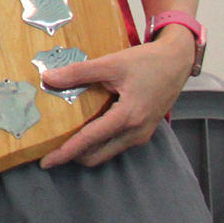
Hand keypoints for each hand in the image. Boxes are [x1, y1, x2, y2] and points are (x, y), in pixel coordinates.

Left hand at [39, 29, 194, 167]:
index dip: (66, 152)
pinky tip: (84, 128)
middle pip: (97, 155)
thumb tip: (48, 78)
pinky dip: (98, 142)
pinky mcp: (143, 130)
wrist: (177, 61)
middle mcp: (136, 132)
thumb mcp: (111, 63)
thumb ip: (78, 73)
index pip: (90, 140)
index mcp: (128, 117)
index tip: (46, 162)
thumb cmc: (147, 61)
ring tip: (63, 139)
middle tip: (49, 150)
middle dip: (73, 155)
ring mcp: (141, 134)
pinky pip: (116, 143)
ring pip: (107, 151)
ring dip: (85, 149)